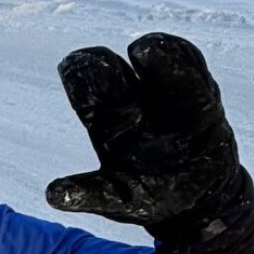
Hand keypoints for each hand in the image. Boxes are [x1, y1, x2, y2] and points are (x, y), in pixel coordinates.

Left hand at [45, 33, 240, 234]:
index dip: (80, 76)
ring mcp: (163, 90)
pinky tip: (187, 74)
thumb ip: (88, 194)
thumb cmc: (150, 196)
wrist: (201, 199)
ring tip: (147, 54)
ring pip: (154, 53)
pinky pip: (189, 61)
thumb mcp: (119, 201)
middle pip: (107, 64)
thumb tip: (51, 195)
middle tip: (106, 69)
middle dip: (104, 63)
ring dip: (153, 52)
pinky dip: (184, 59)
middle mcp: (129, 97)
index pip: (81, 82)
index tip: (82, 80)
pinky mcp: (199, 90)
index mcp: (102, 118)